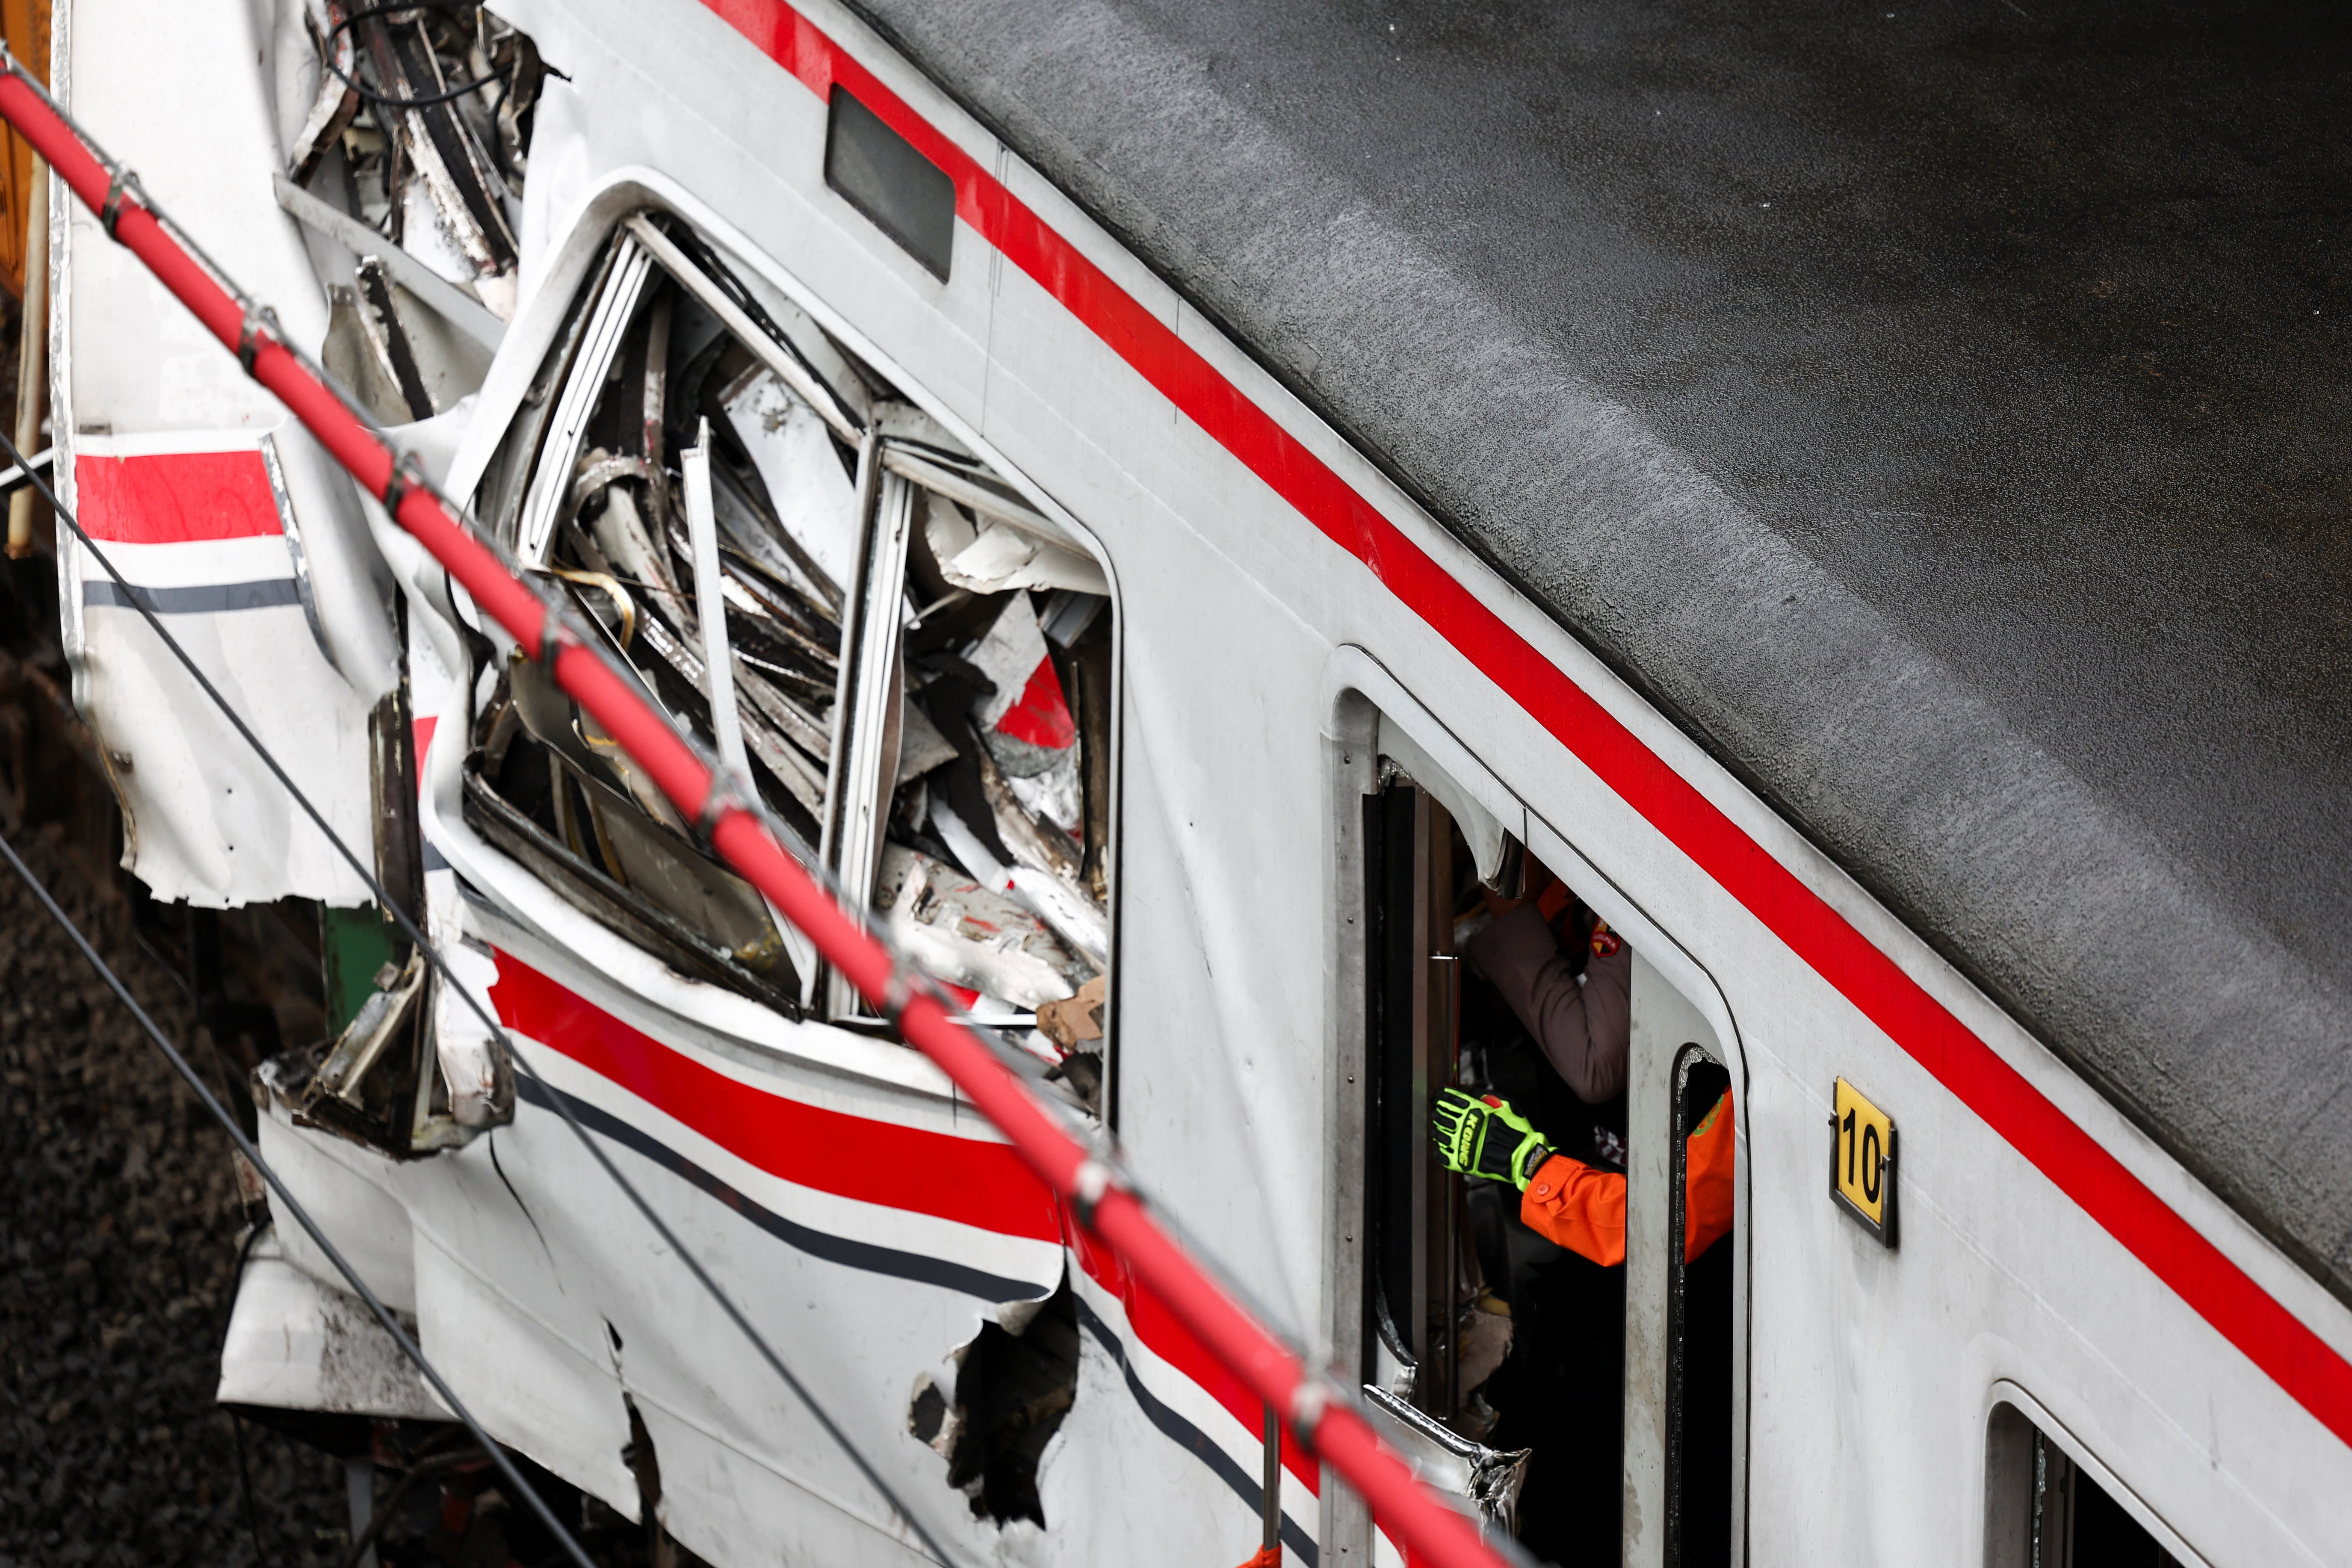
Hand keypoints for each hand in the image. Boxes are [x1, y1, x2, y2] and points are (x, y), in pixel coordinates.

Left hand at [1431, 1088, 1553, 1189]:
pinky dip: (1439, 1151)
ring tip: (1438, 1130)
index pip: (1449, 1099)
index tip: (1436, 1097)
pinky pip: (1442, 1155)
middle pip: (1441, 1115)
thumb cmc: (1517, 1132)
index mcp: (1475, 1110)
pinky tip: (1442, 1147)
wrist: (1523, 1158)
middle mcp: (1465, 1125)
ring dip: (1437, 1130)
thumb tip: (1477, 1093)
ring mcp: (1462, 1144)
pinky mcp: (1462, 1162)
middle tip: (1437, 1113)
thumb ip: (1490, 1097)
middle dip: (1437, 1112)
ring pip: (1439, 1134)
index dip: (1440, 1096)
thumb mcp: (1508, 1106)